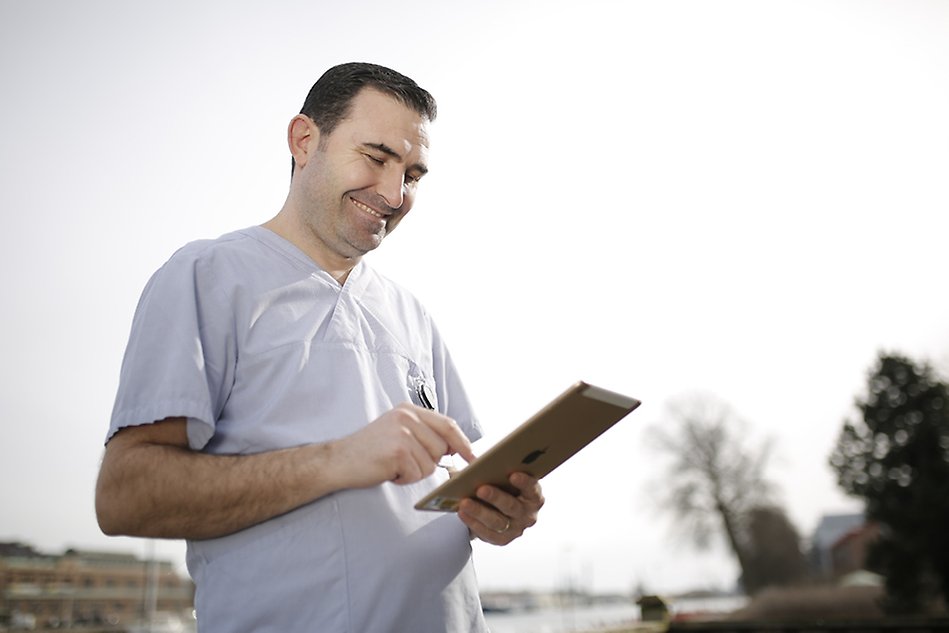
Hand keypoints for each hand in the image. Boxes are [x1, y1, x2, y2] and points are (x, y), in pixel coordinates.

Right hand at [332, 403, 475, 488]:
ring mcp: (402, 433)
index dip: (462, 443)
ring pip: (430, 464)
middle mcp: (407, 417)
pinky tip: (388, 471)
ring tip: (394, 465)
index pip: (448, 425)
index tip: (472, 457)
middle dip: (428, 461)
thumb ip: (424, 434)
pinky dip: (404, 479)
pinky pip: (416, 474)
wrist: (338, 461)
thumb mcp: (398, 431)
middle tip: (404, 462)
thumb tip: (455, 449)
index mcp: (409, 410)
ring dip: (414, 472)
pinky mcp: (397, 451)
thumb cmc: (369, 450)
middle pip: (441, 447)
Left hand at [457, 472, 543, 544]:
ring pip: (498, 522)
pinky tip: (463, 513)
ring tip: (465, 502)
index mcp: (533, 496)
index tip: (513, 475)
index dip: (524, 482)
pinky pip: (488, 533)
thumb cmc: (502, 489)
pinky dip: (473, 522)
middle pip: (512, 506)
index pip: (532, 489)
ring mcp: (516, 529)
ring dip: (480, 511)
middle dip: (495, 497)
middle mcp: (528, 514)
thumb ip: (496, 469)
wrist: (497, 511)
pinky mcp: (502, 539)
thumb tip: (474, 458)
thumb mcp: (503, 479)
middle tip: (481, 489)